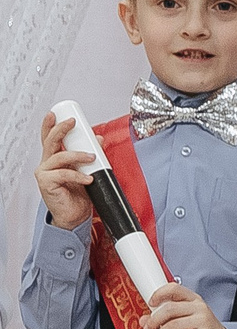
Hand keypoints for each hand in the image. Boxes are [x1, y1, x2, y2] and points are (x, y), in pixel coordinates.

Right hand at [34, 112, 96, 230]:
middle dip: (61, 129)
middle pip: (50, 142)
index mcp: (54, 159)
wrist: (75, 215)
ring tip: (92, 157)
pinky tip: (88, 178)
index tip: (55, 113)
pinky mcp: (46, 183)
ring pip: (59, 157)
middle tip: (73, 123)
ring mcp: (44, 173)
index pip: (49, 138)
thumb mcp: (87, 170)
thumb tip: (98, 139)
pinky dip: (78, 175)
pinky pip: (62, 174)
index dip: (50, 125)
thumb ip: (89, 155)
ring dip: (77, 155)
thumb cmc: (78, 194)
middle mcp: (47, 164)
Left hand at [143, 284, 236, 328]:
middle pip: (169, 309)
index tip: (150, 303)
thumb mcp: (186, 321)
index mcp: (194, 300)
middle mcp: (200, 308)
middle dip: (153, 321)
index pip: (174, 288)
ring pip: (172, 326)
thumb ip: (165, 319)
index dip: (159, 294)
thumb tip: (144, 320)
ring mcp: (203, 321)